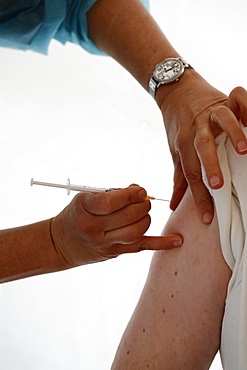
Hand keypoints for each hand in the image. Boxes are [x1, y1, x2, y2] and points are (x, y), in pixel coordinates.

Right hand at [51, 185, 182, 266]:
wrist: (62, 244)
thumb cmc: (76, 215)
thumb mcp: (85, 198)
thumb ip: (111, 193)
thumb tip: (139, 190)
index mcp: (84, 210)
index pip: (110, 202)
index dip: (129, 195)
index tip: (139, 190)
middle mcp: (95, 229)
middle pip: (128, 217)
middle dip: (142, 205)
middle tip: (143, 199)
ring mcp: (106, 244)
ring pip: (136, 231)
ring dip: (146, 217)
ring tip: (142, 211)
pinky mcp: (117, 252)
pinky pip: (142, 247)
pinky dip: (162, 244)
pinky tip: (177, 240)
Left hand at [157, 71, 246, 223]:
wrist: (175, 91)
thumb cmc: (177, 125)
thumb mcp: (175, 150)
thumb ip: (178, 177)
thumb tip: (173, 204)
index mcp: (184, 143)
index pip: (190, 173)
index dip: (198, 197)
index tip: (206, 217)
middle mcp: (197, 127)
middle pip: (202, 147)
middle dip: (211, 166)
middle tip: (219, 185)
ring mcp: (211, 112)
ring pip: (222, 120)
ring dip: (233, 134)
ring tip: (245, 150)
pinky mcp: (224, 99)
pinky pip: (238, 97)